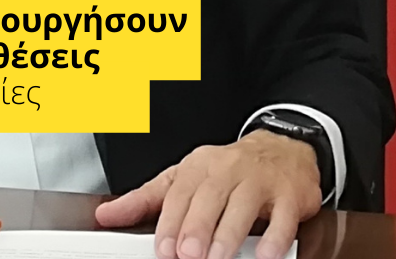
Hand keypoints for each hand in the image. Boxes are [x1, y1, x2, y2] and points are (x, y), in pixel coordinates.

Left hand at [95, 130, 322, 258]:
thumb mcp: (183, 178)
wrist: (282, 149)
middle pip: (208, 198)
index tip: (163, 247)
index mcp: (197, 167)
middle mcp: (226, 170)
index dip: (170, 222)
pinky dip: (274, 237)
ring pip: (242, 206)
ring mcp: (258, 181)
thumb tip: (106, 215)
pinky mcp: (289, 195)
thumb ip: (145, 199)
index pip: (179, 193)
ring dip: (228, 235)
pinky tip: (265, 254)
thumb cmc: (225, 170)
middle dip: (196, 228)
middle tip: (186, 255)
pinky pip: (282, 217)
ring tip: (217, 258)